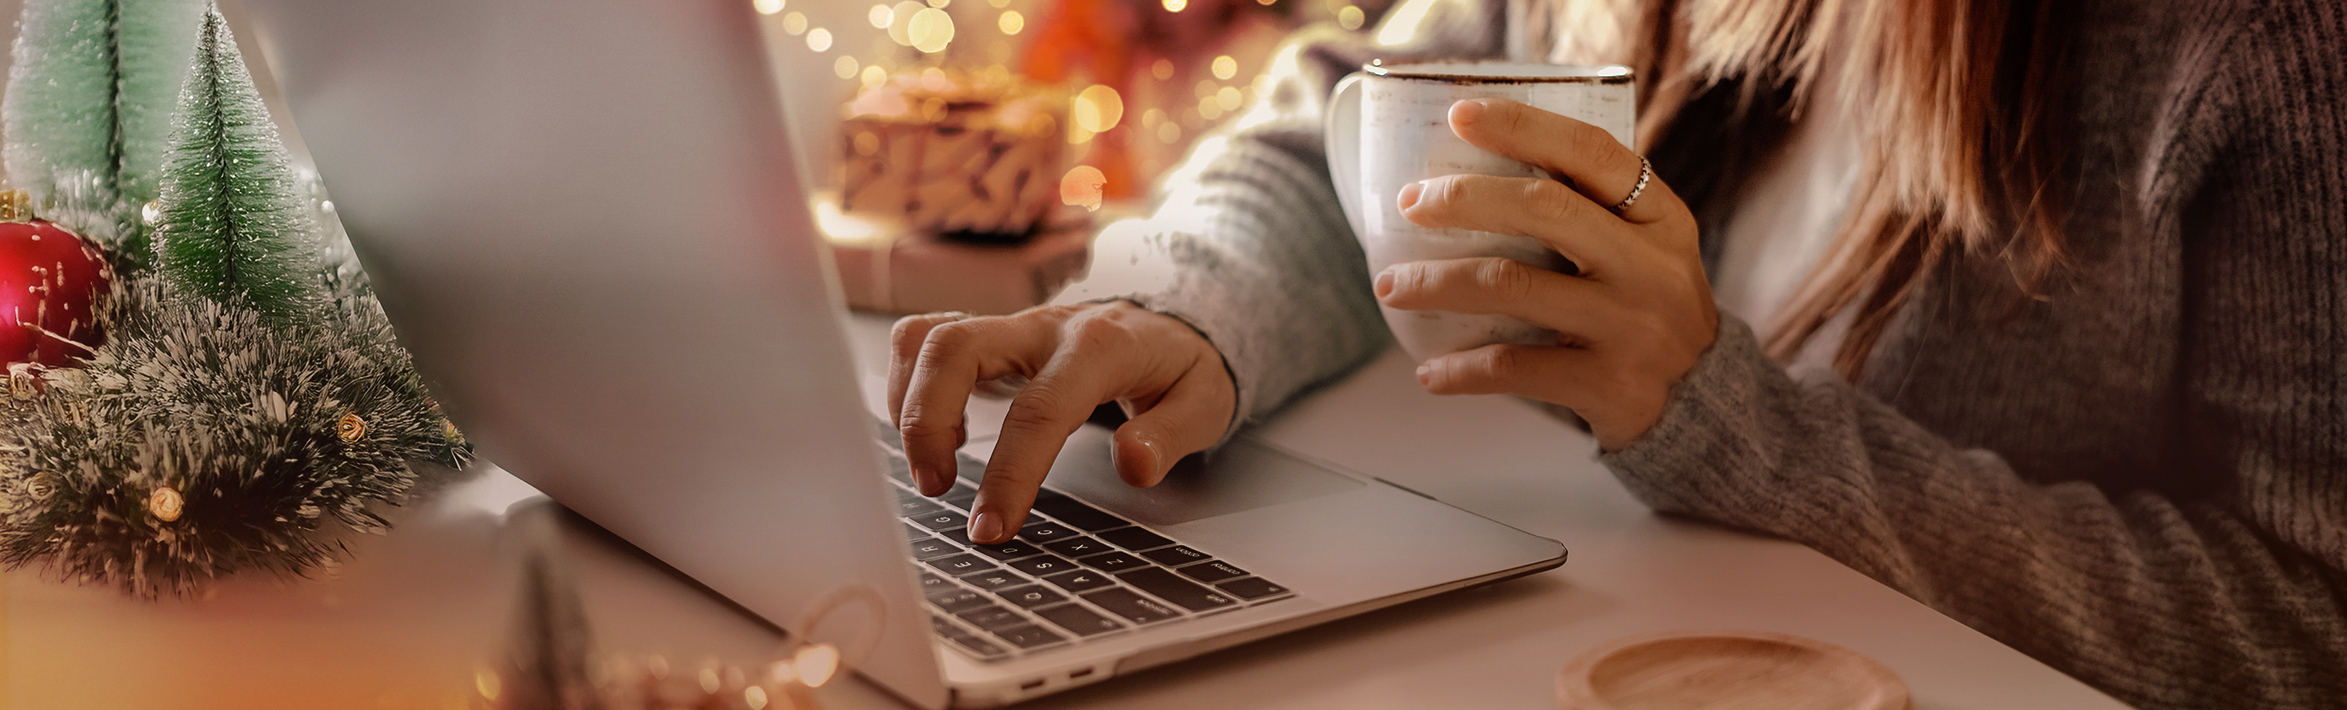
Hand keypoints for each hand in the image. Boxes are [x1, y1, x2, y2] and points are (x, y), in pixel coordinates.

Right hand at [888, 302, 1235, 542]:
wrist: (1174, 319)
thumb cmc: (1182, 367)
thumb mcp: (1204, 403)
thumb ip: (1170, 435)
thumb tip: (1133, 465)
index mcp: (1099, 347)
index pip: (1041, 408)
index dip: (1011, 471)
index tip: (991, 526)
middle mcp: (1045, 327)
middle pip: (957, 348)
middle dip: (926, 420)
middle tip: (935, 486)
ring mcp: (1011, 327)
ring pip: (929, 337)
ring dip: (909, 403)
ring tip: (933, 466)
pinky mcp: (989, 334)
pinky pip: (925, 339)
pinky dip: (910, 386)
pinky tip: (939, 435)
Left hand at [1375, 98, 1716, 451]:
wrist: (1703, 403)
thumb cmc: (1647, 308)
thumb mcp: (1647, 248)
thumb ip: (1591, 210)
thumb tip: (1473, 175)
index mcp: (1659, 217)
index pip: (1591, 153)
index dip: (1524, 127)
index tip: (1461, 115)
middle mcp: (1650, 266)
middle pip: (1544, 209)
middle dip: (1464, 199)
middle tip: (1410, 204)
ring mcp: (1629, 327)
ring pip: (1513, 286)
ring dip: (1438, 283)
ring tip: (1391, 286)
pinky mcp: (1606, 384)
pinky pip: (1513, 368)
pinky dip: (1460, 370)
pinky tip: (1429, 372)